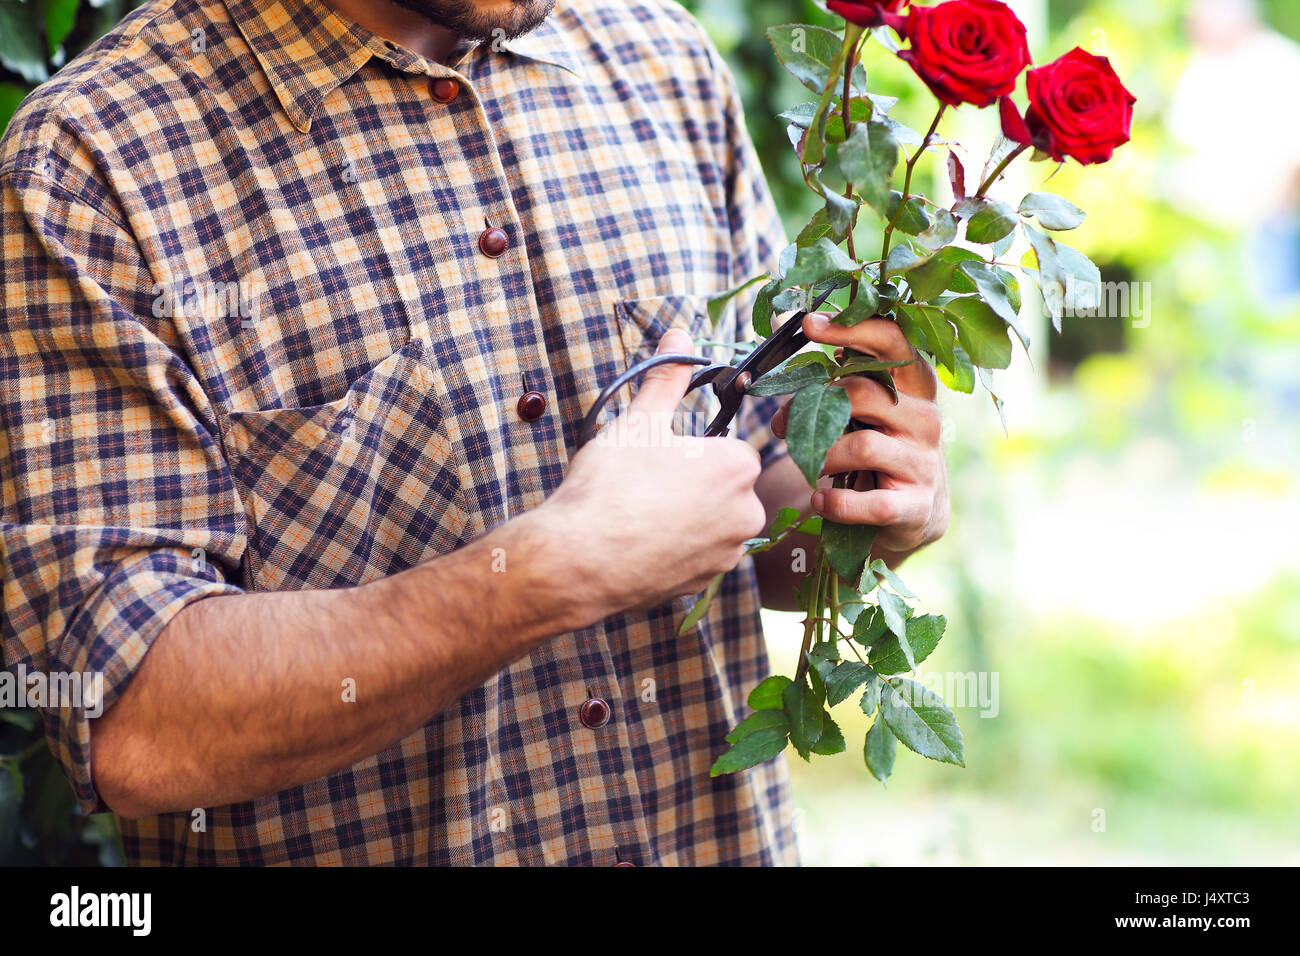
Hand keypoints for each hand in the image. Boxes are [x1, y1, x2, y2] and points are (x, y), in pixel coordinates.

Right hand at [546, 328, 767, 615]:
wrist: (577, 558)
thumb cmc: (610, 485)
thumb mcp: (638, 419)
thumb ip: (666, 378)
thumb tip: (679, 332)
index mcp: (737, 466)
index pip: (729, 449)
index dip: (693, 451)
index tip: (663, 456)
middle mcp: (746, 513)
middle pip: (724, 488)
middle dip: (692, 485)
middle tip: (647, 484)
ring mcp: (726, 554)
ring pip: (710, 524)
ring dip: (684, 518)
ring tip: (638, 514)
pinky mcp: (703, 585)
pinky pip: (694, 557)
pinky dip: (672, 550)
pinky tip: (638, 542)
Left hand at [771, 312, 948, 562]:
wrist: (915, 510)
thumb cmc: (881, 448)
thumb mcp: (870, 412)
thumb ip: (843, 387)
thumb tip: (793, 372)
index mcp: (914, 386)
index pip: (891, 342)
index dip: (851, 328)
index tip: (810, 324)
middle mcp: (925, 418)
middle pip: (863, 394)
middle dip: (811, 409)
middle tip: (780, 426)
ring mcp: (924, 462)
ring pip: (861, 446)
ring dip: (822, 456)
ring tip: (809, 465)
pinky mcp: (915, 505)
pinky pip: (868, 503)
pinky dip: (835, 502)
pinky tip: (820, 500)